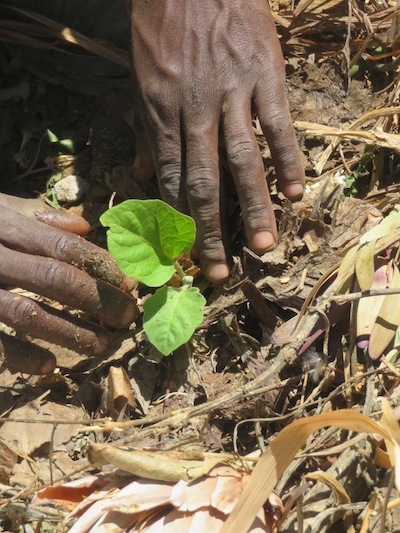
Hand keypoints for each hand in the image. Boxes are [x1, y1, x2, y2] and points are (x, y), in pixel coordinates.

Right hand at [0, 193, 136, 373]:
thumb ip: (35, 215)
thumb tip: (84, 226)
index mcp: (2, 225)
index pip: (63, 247)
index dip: (101, 266)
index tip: (131, 284)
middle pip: (54, 279)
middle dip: (97, 300)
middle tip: (127, 317)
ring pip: (28, 314)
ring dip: (70, 332)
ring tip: (101, 345)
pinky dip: (22, 357)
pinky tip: (50, 366)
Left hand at [131, 0, 304, 282]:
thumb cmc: (164, 29)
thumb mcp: (142, 79)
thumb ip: (145, 130)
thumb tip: (141, 173)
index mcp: (160, 112)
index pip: (171, 179)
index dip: (178, 221)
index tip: (185, 254)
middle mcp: (194, 108)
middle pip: (204, 181)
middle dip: (210, 231)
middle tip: (219, 271)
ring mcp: (232, 91)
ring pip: (243, 160)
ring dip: (253, 207)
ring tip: (262, 246)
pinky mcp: (264, 72)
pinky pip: (278, 123)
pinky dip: (288, 158)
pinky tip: (295, 192)